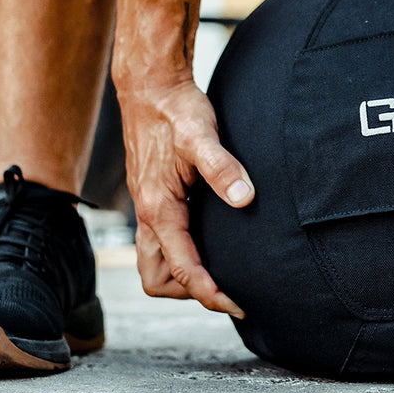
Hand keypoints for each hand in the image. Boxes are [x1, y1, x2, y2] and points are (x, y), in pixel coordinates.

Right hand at [118, 80, 253, 316]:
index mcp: (159, 208)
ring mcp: (148, 208)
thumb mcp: (203, 135)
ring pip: (155, 263)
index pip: (182, 269)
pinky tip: (210, 242)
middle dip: (189, 291)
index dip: (210, 293)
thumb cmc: (176, 111)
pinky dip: (181, 255)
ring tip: (219, 270)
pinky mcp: (154, 200)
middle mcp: (148, 214)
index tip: (238, 304)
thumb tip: (245, 198)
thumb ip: (223, 168)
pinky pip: (161, 244)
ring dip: (182, 276)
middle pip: (157, 278)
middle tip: (228, 287)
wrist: (151, 87)